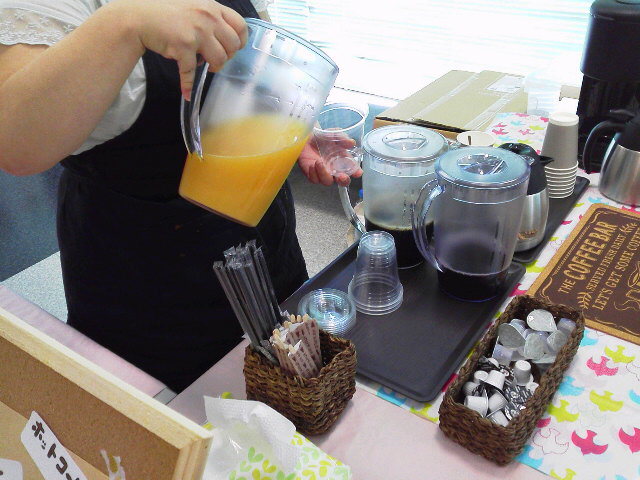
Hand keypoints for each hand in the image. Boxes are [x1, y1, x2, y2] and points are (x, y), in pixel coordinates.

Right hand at [112, 0, 247, 99]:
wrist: (138, 17)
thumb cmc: (164, 12)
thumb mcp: (193, 5)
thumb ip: (210, 17)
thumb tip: (226, 37)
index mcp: (212, 7)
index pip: (240, 25)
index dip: (240, 41)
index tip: (234, 48)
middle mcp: (207, 18)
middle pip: (233, 46)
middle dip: (227, 56)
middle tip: (216, 59)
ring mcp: (196, 33)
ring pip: (219, 60)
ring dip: (214, 67)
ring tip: (206, 66)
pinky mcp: (183, 47)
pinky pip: (192, 72)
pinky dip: (188, 85)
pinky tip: (187, 92)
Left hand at [297, 137, 362, 187]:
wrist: (307, 138)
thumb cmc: (322, 138)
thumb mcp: (333, 134)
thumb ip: (342, 138)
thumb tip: (351, 142)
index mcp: (343, 161)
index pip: (352, 170)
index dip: (356, 172)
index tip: (357, 172)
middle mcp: (335, 170)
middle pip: (342, 182)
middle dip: (343, 180)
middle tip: (342, 176)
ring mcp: (324, 173)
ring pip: (327, 182)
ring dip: (324, 174)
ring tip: (319, 162)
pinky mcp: (312, 175)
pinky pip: (314, 179)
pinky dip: (314, 173)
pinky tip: (312, 164)